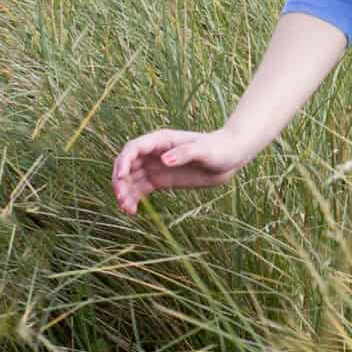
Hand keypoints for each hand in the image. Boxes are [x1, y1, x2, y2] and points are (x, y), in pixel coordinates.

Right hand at [112, 128, 253, 214]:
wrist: (230, 157)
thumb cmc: (219, 148)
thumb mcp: (204, 151)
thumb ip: (184, 154)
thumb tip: (163, 160)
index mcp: (161, 140)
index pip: (134, 148)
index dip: (124, 161)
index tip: (121, 177)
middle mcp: (155, 153)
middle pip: (128, 165)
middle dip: (120, 181)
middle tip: (121, 199)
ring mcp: (156, 167)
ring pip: (132, 179)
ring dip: (125, 192)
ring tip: (127, 209)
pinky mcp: (161, 180)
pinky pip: (141, 189)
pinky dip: (134, 199)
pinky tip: (133, 211)